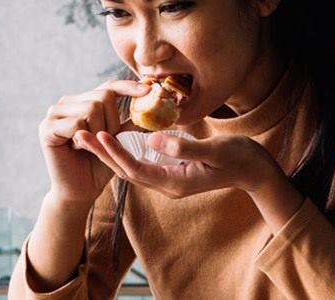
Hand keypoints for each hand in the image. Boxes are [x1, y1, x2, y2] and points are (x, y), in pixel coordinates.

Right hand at [38, 80, 149, 205]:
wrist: (80, 191)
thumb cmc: (100, 165)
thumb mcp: (120, 141)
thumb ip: (129, 122)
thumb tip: (150, 104)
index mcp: (84, 102)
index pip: (109, 86)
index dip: (129, 87)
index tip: (148, 90)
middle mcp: (67, 103)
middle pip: (103, 95)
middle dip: (113, 121)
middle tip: (104, 140)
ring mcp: (54, 113)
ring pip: (92, 108)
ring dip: (99, 131)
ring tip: (89, 145)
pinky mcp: (47, 128)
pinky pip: (77, 123)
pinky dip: (84, 138)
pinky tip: (77, 148)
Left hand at [75, 131, 282, 197]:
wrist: (256, 171)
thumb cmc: (239, 158)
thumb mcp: (214, 150)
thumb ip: (183, 146)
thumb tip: (152, 139)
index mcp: (175, 183)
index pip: (137, 169)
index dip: (116, 153)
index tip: (98, 135)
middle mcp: (168, 185)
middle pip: (127, 171)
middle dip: (103, 154)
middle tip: (78, 134)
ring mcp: (171, 179)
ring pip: (132, 167)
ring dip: (110, 152)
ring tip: (88, 135)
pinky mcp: (174, 171)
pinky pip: (144, 162)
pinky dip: (126, 150)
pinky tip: (115, 137)